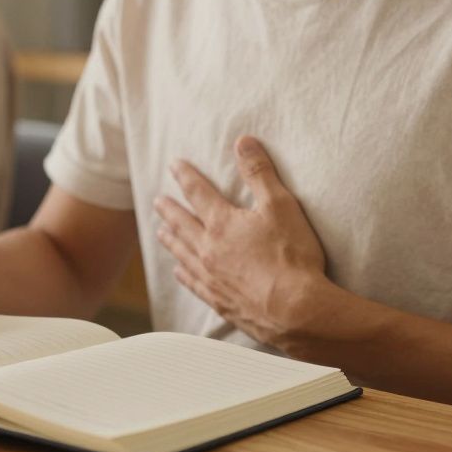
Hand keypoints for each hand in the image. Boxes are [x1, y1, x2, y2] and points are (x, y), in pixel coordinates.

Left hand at [154, 136, 345, 353]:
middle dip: (169, 209)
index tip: (173, 165)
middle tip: (157, 201)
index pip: (197, 192)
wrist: (295, 310)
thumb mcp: (281, 205)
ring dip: (170, 240)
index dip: (185, 176)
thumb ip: (259, 172)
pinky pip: (192, 283)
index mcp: (222, 223)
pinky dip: (182, 273)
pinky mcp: (219, 301)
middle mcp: (208, 249)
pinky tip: (179, 272)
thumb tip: (242, 141)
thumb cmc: (292, 255)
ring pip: (182, 253)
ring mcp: (211, 277)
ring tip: (160, 232)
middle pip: (182, 223)